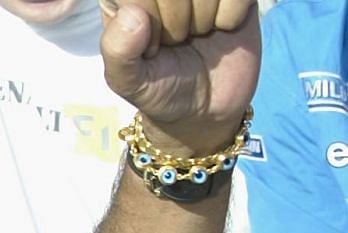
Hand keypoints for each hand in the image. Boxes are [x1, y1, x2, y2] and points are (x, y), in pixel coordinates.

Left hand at [99, 0, 258, 154]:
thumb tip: (131, 13)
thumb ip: (118, 51)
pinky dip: (230, 17)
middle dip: (175, 23)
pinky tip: (221, 27)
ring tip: (196, 35)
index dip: (148, 23)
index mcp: (126, 0)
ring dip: (203, 19)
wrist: (206, 107)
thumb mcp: (128, 81)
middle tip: (176, 42)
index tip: (151, 48)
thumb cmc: (160, 87)